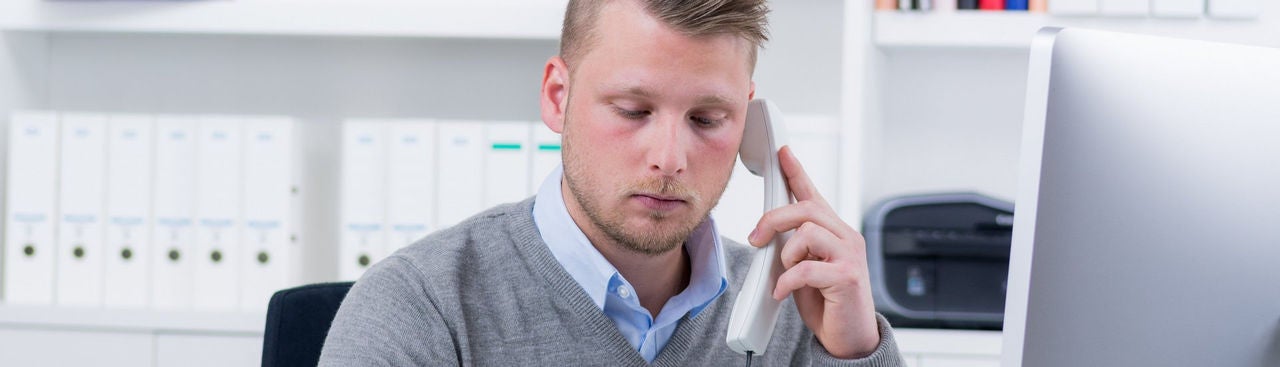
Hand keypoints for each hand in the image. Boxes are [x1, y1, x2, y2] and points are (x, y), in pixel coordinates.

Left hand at [746, 146, 879, 358]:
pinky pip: (806, 269)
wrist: (849, 338)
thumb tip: (768, 233)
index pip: (814, 195)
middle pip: (806, 210)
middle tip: (756, 239)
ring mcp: (850, 256)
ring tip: (786, 274)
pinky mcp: (847, 277)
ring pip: (807, 233)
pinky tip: (783, 292)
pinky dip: (787, 281)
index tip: (783, 153)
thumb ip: (794, 246)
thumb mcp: (805, 267)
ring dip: (786, 255)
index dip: (797, 172)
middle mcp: (846, 237)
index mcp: (834, 232)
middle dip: (773, 220)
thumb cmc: (828, 302)